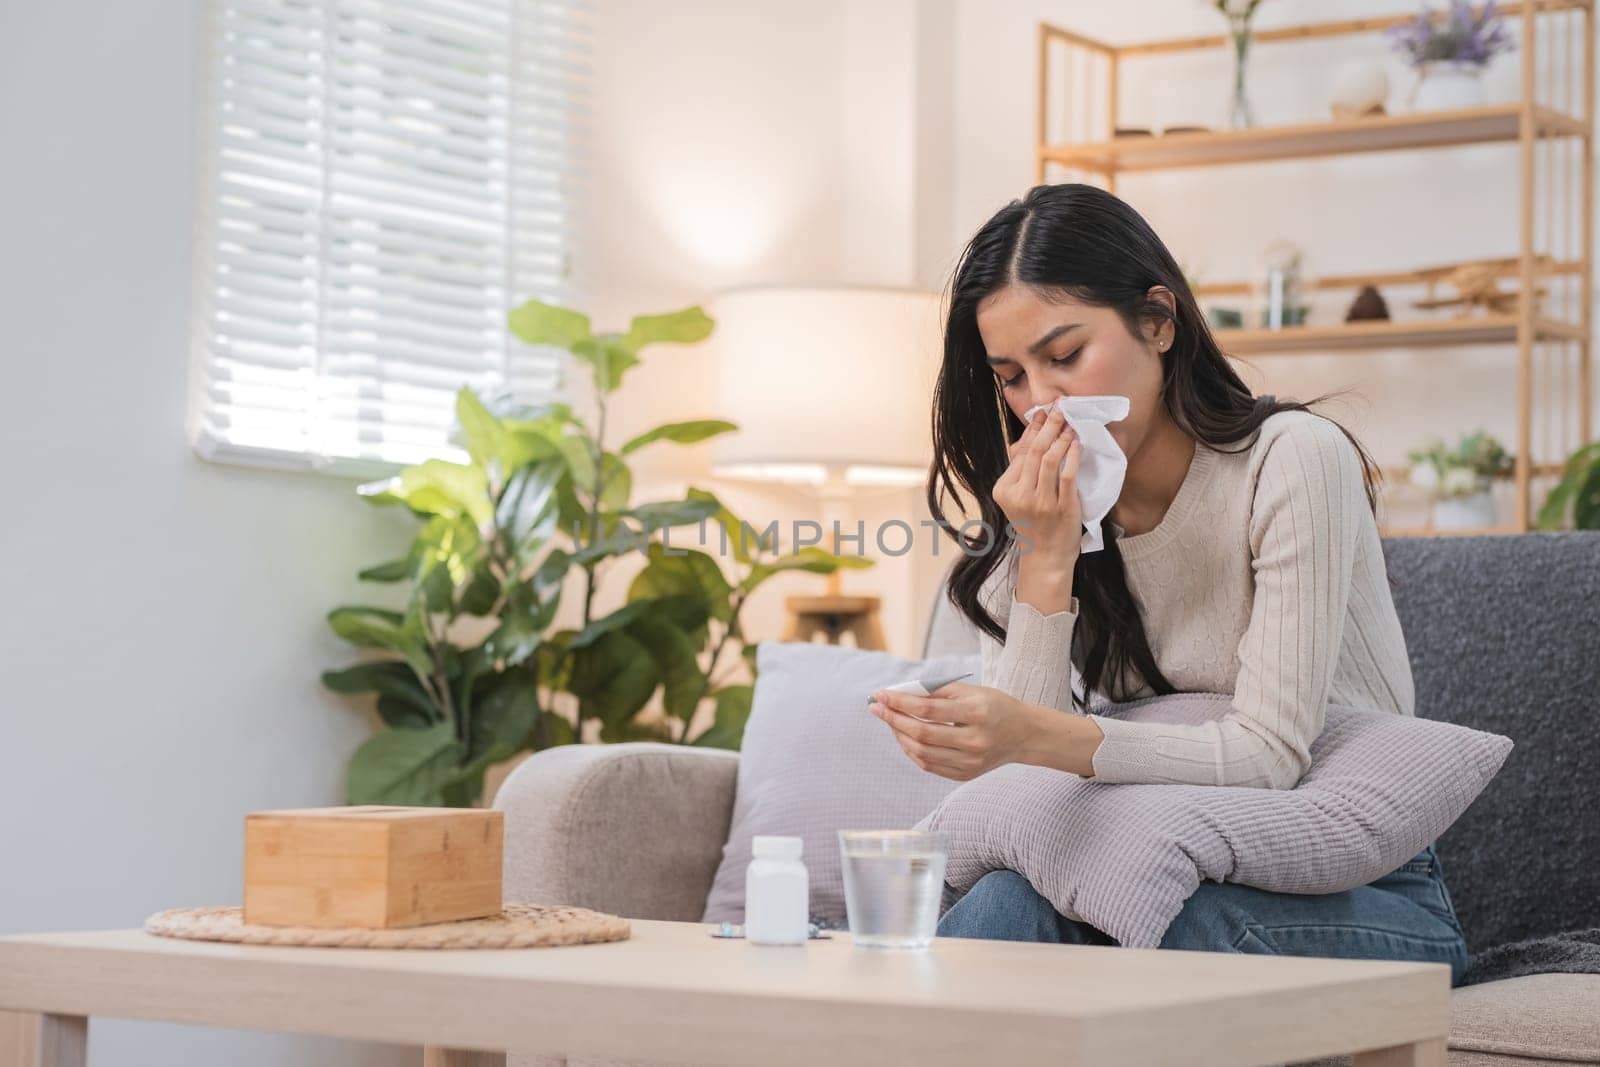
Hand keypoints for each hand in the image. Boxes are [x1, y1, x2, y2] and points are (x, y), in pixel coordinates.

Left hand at [867, 682, 1039, 781]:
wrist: (1024, 734)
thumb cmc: (995, 706)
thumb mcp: (971, 691)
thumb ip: (936, 692)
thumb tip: (900, 694)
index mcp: (977, 713)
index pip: (927, 710)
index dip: (900, 702)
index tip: (880, 694)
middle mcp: (974, 741)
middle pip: (922, 734)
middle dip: (893, 719)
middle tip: (876, 707)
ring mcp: (970, 762)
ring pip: (922, 753)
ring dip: (899, 736)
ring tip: (890, 721)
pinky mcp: (966, 775)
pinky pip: (929, 765)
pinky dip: (912, 751)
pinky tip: (904, 737)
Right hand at [995, 405, 1082, 565]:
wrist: (1046, 556)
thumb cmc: (1034, 524)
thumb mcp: (1018, 497)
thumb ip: (1021, 469)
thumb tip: (1031, 435)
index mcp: (1003, 490)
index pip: (1020, 452)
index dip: (1032, 429)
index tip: (1043, 412)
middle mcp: (1019, 495)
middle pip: (1034, 452)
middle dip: (1049, 426)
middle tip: (1060, 409)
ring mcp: (1040, 502)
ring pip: (1050, 459)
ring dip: (1061, 438)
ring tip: (1070, 424)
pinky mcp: (1061, 507)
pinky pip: (1067, 474)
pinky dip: (1072, 455)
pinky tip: (1077, 444)